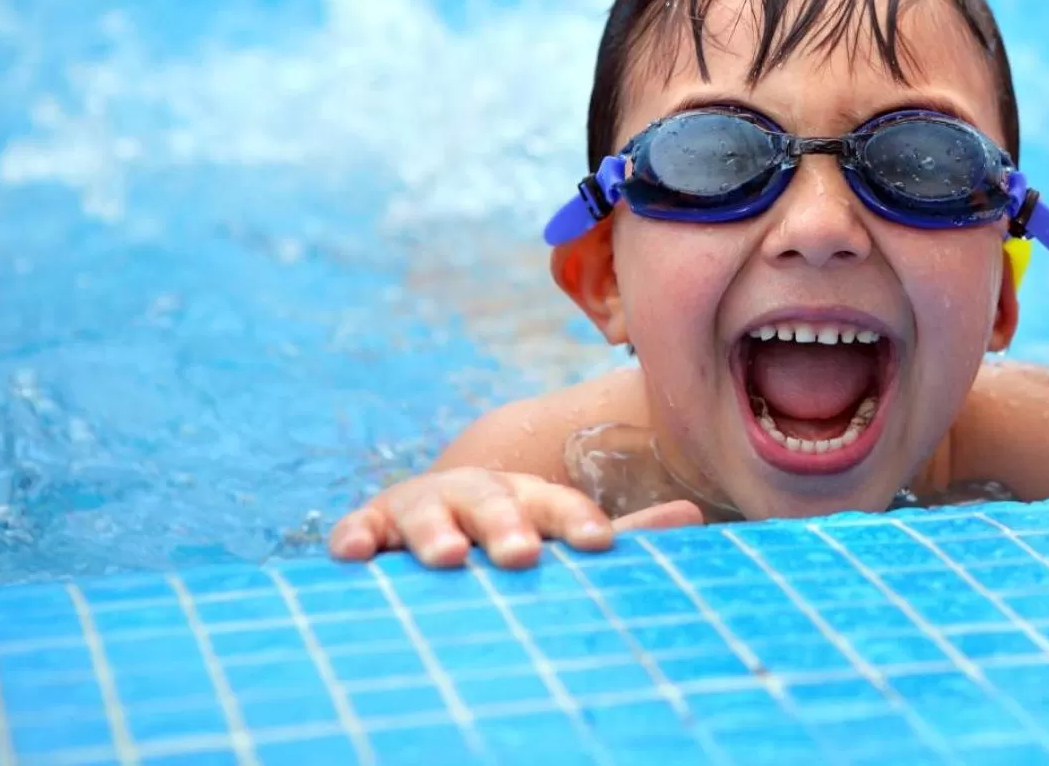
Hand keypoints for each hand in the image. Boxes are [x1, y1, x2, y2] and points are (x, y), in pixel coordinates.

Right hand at [327, 468, 704, 568]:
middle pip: (496, 502)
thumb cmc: (516, 533)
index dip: (576, 520)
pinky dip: (357, 534)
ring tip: (449, 556)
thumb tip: (693, 516)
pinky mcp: (374, 522)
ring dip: (437, 530)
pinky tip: (355, 552)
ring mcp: (426, 503)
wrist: (442, 518)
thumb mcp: (562, 532)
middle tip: (523, 555)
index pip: (559, 504)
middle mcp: (479, 491)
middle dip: (508, 525)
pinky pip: (362, 526)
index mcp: (530, 495)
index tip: (599, 542)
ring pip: (430, 509)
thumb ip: (625, 532)